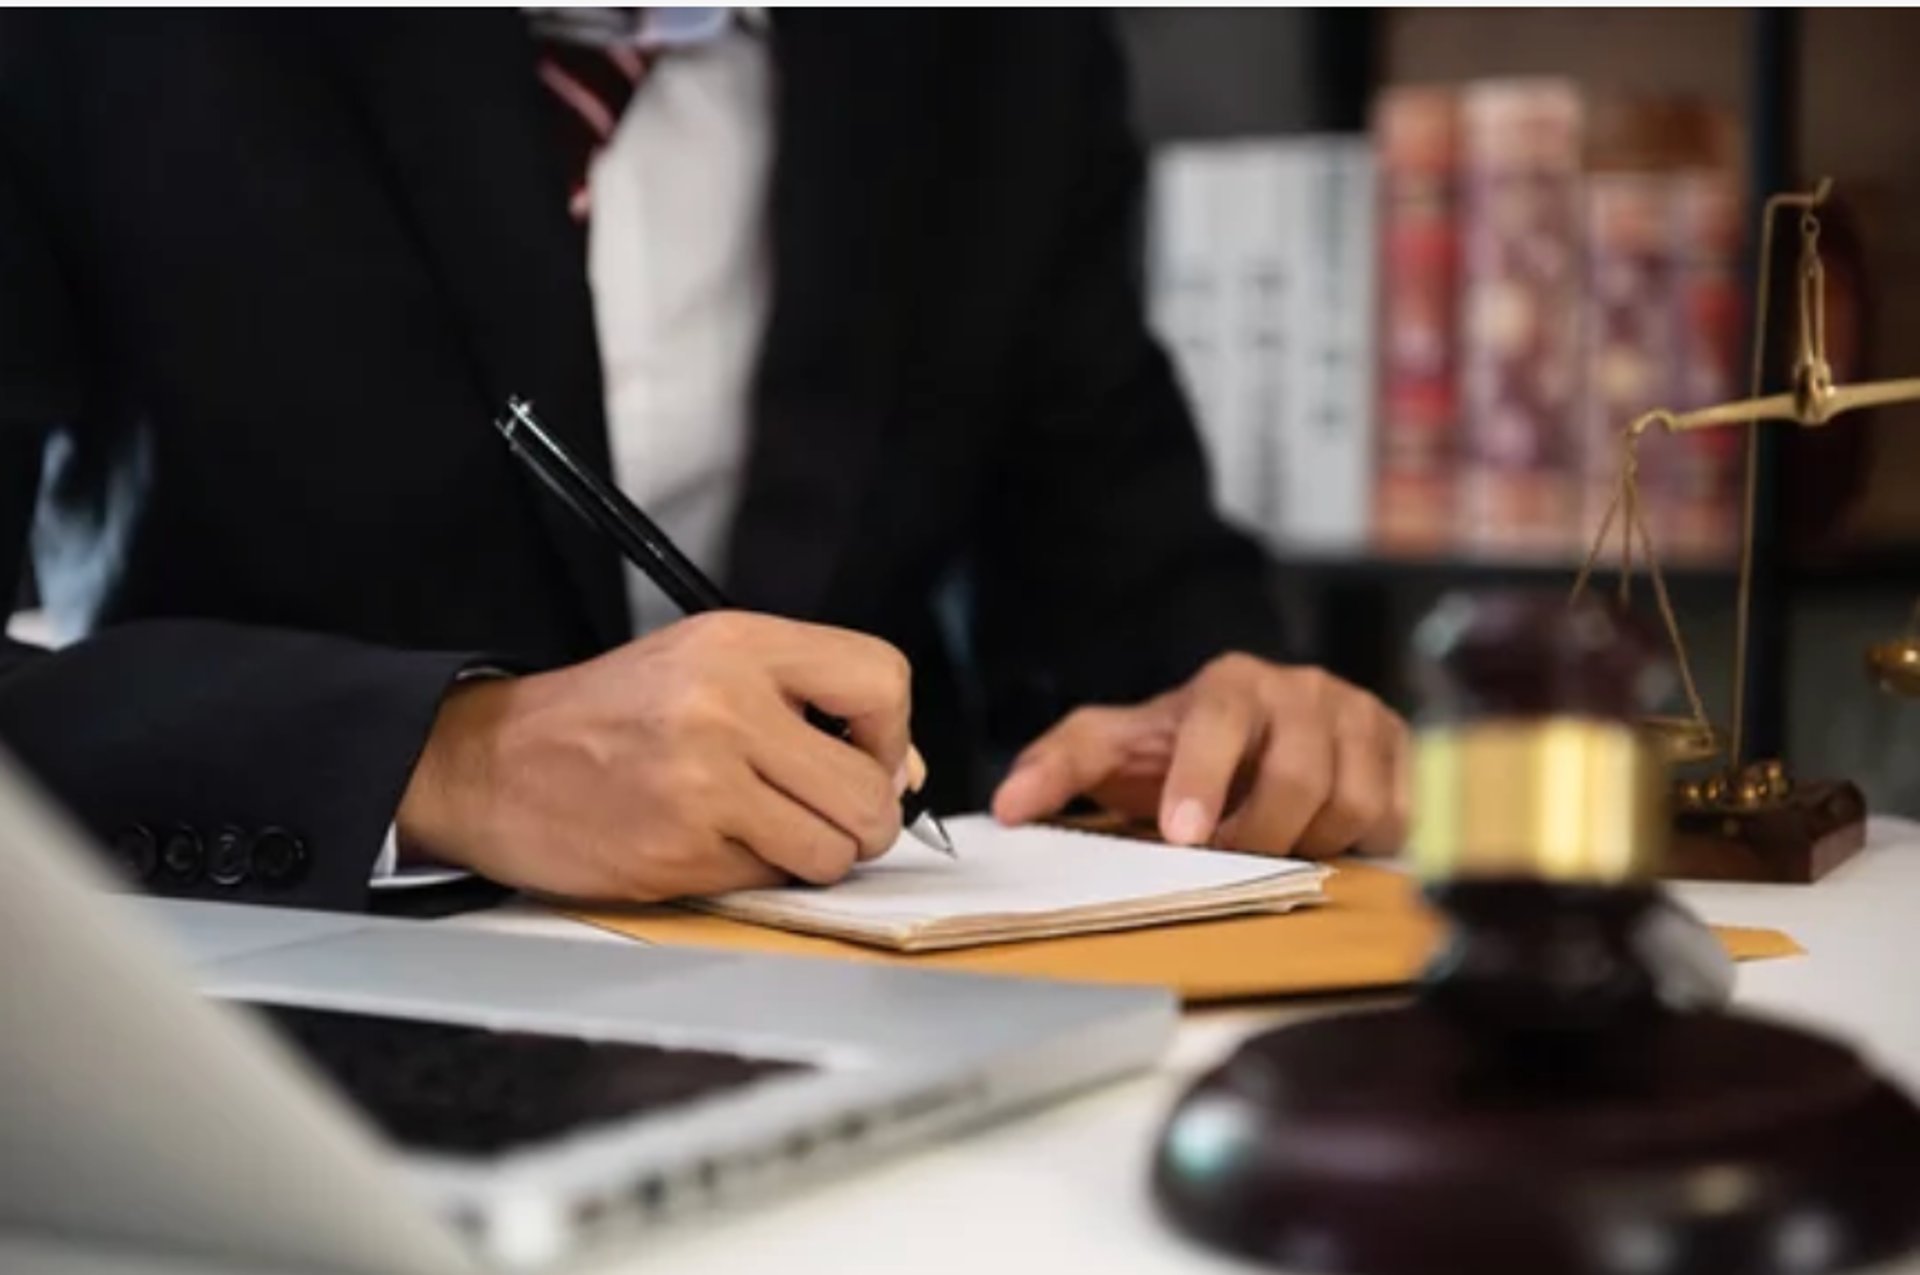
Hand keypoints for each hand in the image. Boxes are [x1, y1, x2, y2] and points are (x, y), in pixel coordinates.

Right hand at [397, 612, 912, 900]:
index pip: (881, 681)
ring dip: (814, 855)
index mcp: (740, 643)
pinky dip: (754, 874)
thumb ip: (810, 703)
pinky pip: (770, 881)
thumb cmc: (609, 716)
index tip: (862, 755)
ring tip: (764, 829)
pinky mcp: (677, 852)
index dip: (889, 734)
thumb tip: (904, 773)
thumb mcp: (708, 666)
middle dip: (864, 819)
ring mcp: (701, 783)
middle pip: (869, 788)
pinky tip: (707, 843)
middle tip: (827, 816)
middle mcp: (725, 705)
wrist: (491, 761)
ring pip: (833, 850)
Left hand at [990, 654, 1407, 858]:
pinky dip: (1362, 843)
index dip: (1203, 780)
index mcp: (1229, 682)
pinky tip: (1324, 834)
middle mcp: (1302, 689)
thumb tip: (1005, 809)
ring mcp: (1360, 714)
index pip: (1219, 723)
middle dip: (1260, 835)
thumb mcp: (1114, 747)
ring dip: (1310, 842)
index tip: (1183, 837)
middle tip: (1231, 853)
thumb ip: (1058, 765)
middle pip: (1298, 780)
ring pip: (1353, 806)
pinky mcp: (1402, 747)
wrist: (1253, 724)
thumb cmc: (1177, 747)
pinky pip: (1399, 819)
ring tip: (1274, 837)